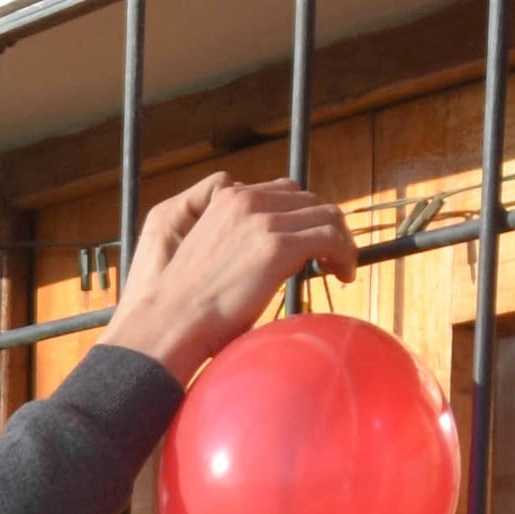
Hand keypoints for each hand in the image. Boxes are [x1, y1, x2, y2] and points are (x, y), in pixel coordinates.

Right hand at [96, 173, 359, 383]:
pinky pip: (330, 238)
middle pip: (310, 200)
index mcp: (227, 198)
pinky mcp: (277, 247)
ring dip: (341, 241)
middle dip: (326, 226)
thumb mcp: (207, 251)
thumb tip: (263, 254)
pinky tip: (344, 275)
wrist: (169, 321)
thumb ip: (235, 238)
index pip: (284, 191)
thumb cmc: (184, 303)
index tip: (311, 243)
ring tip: (342, 268)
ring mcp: (263, 221)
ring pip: (327, 216)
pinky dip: (345, 254)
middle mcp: (247, 199)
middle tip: (333, 257)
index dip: (304, 216)